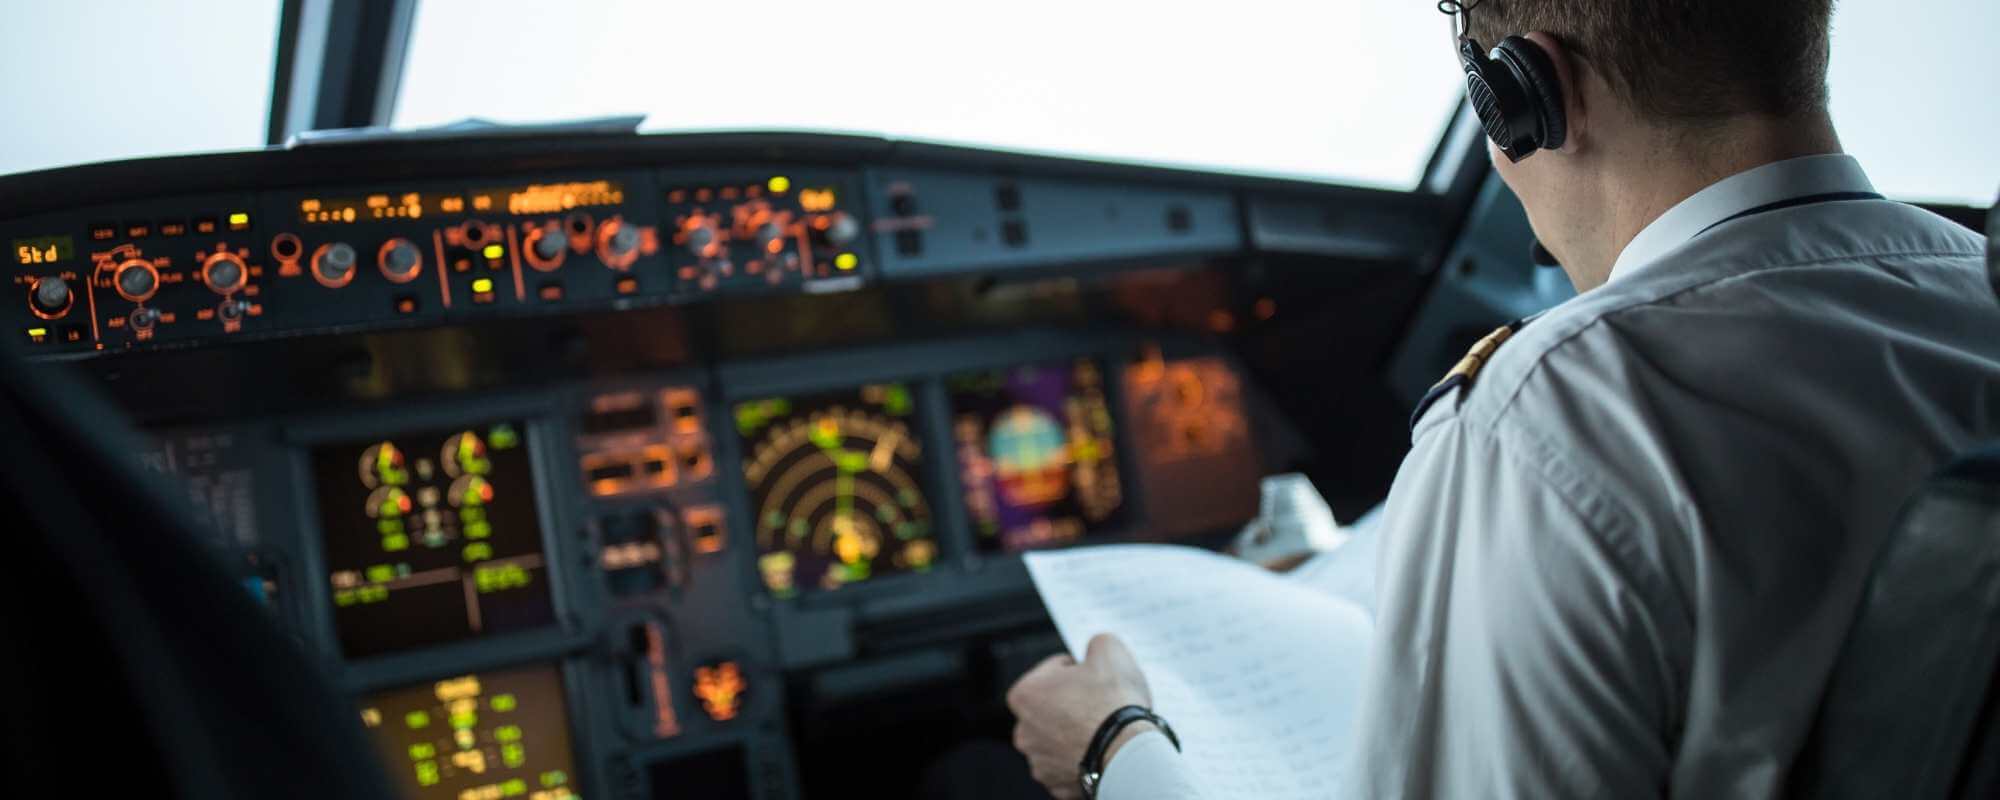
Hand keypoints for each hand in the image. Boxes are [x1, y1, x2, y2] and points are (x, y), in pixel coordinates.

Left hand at [1006, 634, 1152, 798]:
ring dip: (1077, 732)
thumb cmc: (1114, 704)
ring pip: (1061, 738)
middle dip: (1074, 702)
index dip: (1079, 668)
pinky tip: (1103, 749)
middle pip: (1053, 706)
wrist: (1130, 755)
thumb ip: (1096, 643)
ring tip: (1105, 727)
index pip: (1054, 670)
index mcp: (1024, 695)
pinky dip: (1085, 757)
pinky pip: (1072, 764)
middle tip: (1102, 701)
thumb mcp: (1109, 649)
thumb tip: (1097, 648)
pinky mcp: (1058, 785)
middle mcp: (1024, 732)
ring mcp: (1040, 762)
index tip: (1095, 676)